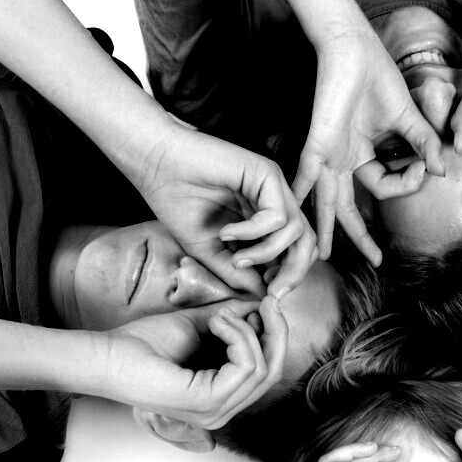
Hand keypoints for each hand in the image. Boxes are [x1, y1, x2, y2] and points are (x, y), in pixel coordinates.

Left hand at [102, 296, 287, 428]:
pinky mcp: (207, 402)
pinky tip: (216, 323)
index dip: (274, 336)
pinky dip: (237, 336)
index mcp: (220, 398)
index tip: (267, 303)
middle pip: (273, 373)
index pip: (267, 372)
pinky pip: (246, 366)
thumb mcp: (198, 326)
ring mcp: (215, 411)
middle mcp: (221, 412)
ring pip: (262, 367)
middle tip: (269, 302)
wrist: (108, 353)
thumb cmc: (142, 344)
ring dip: (246, 330)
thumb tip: (260, 306)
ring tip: (219, 316)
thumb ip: (231, 321)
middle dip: (277, 332)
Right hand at [132, 123, 316, 299]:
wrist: (154, 166)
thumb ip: (236, 271)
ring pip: (297, 231)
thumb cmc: (177, 203)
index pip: (296, 250)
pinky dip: (253, 232)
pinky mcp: (266, 173)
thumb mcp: (209, 251)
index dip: (289, 275)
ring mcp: (273, 186)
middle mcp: (276, 200)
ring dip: (267, 253)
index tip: (269, 295)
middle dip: (294, 272)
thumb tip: (263, 294)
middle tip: (273, 291)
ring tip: (235, 257)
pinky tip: (227, 233)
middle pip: (307, 242)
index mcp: (266, 217)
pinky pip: (277, 216)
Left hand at [293, 31, 445, 265]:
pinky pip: (305, 172)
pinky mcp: (318, 141)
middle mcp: (343, 160)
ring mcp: (328, 154)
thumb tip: (442, 169)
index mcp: (363, 154)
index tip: (426, 166)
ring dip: (324, 228)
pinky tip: (290, 208)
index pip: (386, 185)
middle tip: (373, 260)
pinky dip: (298, 191)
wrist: (354, 49)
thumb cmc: (377, 76)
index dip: (409, 182)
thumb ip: (423, 144)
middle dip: (359, 236)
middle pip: (349, 208)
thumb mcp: (406, 119)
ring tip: (320, 254)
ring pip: (325, 200)